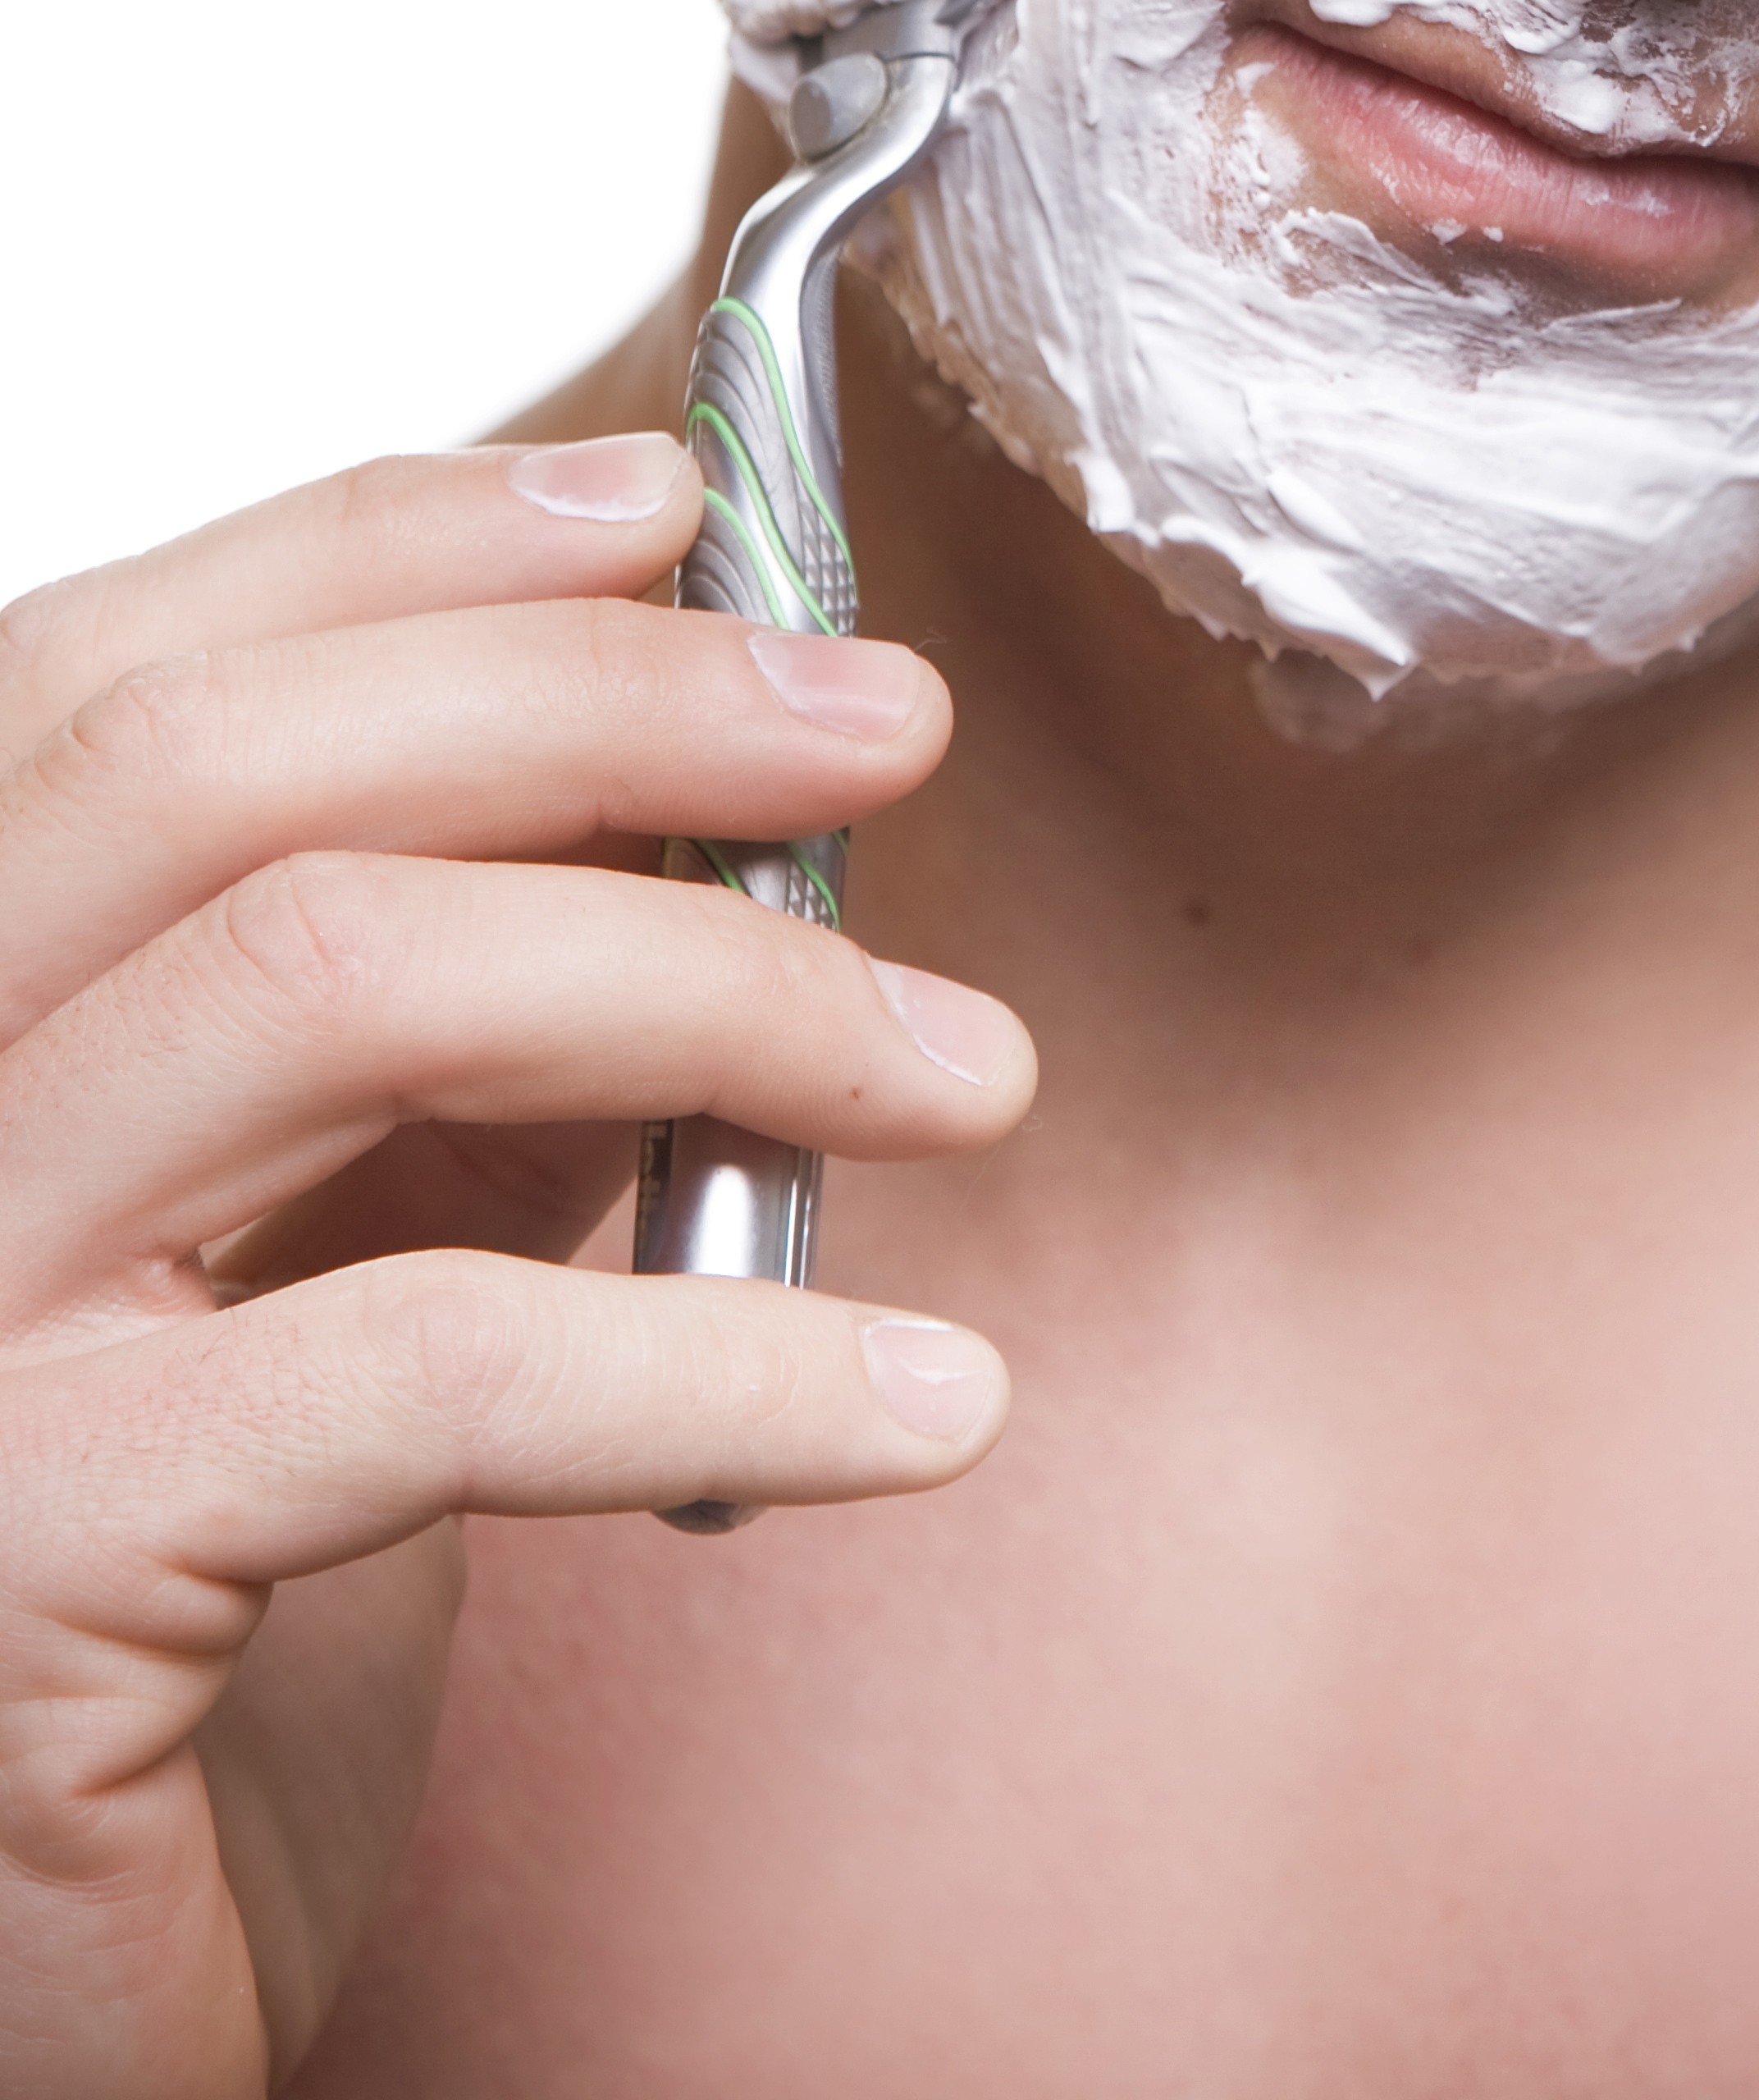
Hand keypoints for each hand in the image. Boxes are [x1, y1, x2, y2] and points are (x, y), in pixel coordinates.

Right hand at [0, 436, 1032, 2098]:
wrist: (48, 2026)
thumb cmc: (172, 1631)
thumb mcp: (315, 1259)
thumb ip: (440, 1046)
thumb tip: (697, 804)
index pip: (111, 678)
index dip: (389, 548)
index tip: (670, 509)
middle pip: (212, 776)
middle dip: (596, 700)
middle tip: (883, 719)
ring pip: (327, 983)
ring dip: (712, 981)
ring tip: (964, 1062)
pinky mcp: (14, 1570)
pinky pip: (418, 1369)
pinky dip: (716, 1357)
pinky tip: (928, 1397)